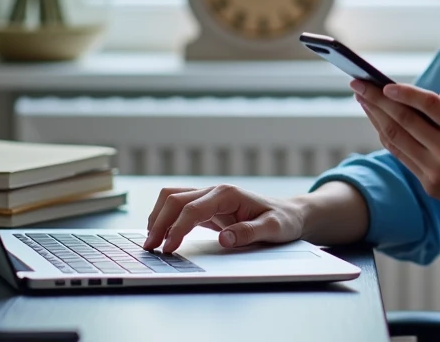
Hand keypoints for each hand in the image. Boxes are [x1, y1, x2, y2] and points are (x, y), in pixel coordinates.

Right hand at [144, 184, 305, 252]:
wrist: (289, 214)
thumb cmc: (282, 220)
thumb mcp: (273, 228)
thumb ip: (249, 233)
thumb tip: (225, 239)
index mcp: (228, 194)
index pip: (193, 208)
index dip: (177, 228)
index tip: (168, 248)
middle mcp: (215, 191)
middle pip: (175, 199)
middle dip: (159, 222)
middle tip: (150, 247)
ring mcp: (209, 197)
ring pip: (172, 199)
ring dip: (158, 217)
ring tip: (151, 242)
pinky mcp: (207, 207)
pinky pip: (179, 208)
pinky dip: (165, 218)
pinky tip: (161, 235)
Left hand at [350, 79, 439, 222]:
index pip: (427, 104)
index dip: (403, 92)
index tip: (383, 84)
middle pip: (403, 120)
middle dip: (376, 100)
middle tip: (357, 84)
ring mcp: (437, 171)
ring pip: (397, 140)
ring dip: (376, 118)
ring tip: (362, 101)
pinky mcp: (432, 186)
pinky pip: (403, 158)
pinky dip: (389, 140)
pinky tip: (380, 125)